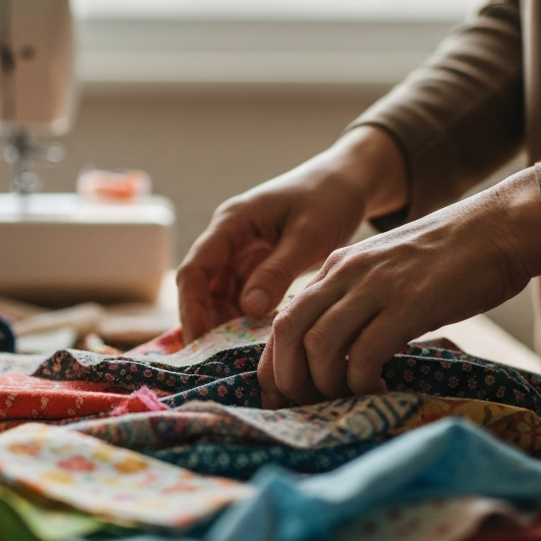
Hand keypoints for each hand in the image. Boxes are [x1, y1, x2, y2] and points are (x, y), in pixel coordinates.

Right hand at [177, 127, 408, 341]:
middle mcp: (227, 237)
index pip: (194, 270)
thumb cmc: (329, 199)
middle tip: (216, 360)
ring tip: (238, 354)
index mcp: (232, 223)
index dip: (191, 308)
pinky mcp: (255, 262)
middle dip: (204, 321)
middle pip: (199, 285)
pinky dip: (243, 316)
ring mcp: (239, 250)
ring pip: (217, 293)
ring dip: (223, 322)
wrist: (349, 180)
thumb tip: (249, 310)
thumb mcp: (308, 236)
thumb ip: (277, 271)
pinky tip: (256, 338)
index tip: (200, 343)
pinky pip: (238, 294)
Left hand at [257, 168, 540, 406]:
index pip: (283, 319)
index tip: (283, 394)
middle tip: (307, 405)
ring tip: (345, 398)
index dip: (275, 363)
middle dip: (289, 378)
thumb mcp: (384, 273)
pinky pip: (367, 352)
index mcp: (336, 267)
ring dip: (326, 383)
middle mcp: (346, 273)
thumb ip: (356, 303)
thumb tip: (336, 355)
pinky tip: (377, 389)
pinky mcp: (410, 302)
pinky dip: (363, 380)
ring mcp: (376, 286)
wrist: (499, 227)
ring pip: (321, 344)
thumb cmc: (448, 260)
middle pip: (289, 331)